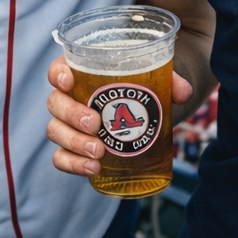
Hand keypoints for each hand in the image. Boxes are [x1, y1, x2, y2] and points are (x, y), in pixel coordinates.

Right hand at [45, 55, 191, 177]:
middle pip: (55, 103)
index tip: (69, 82)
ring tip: (98, 152)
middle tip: (96, 125)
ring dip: (73, 142)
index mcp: (80, 73)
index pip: (58, 69)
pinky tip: (92, 168)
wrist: (143, 110)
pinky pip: (62, 157)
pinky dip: (72, 164)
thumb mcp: (156, 79)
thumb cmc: (141, 87)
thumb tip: (182, 92)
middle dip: (72, 115)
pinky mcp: (75, 148)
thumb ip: (169, 80)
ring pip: (55, 130)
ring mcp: (69, 124)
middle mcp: (69, 97)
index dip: (58, 75)